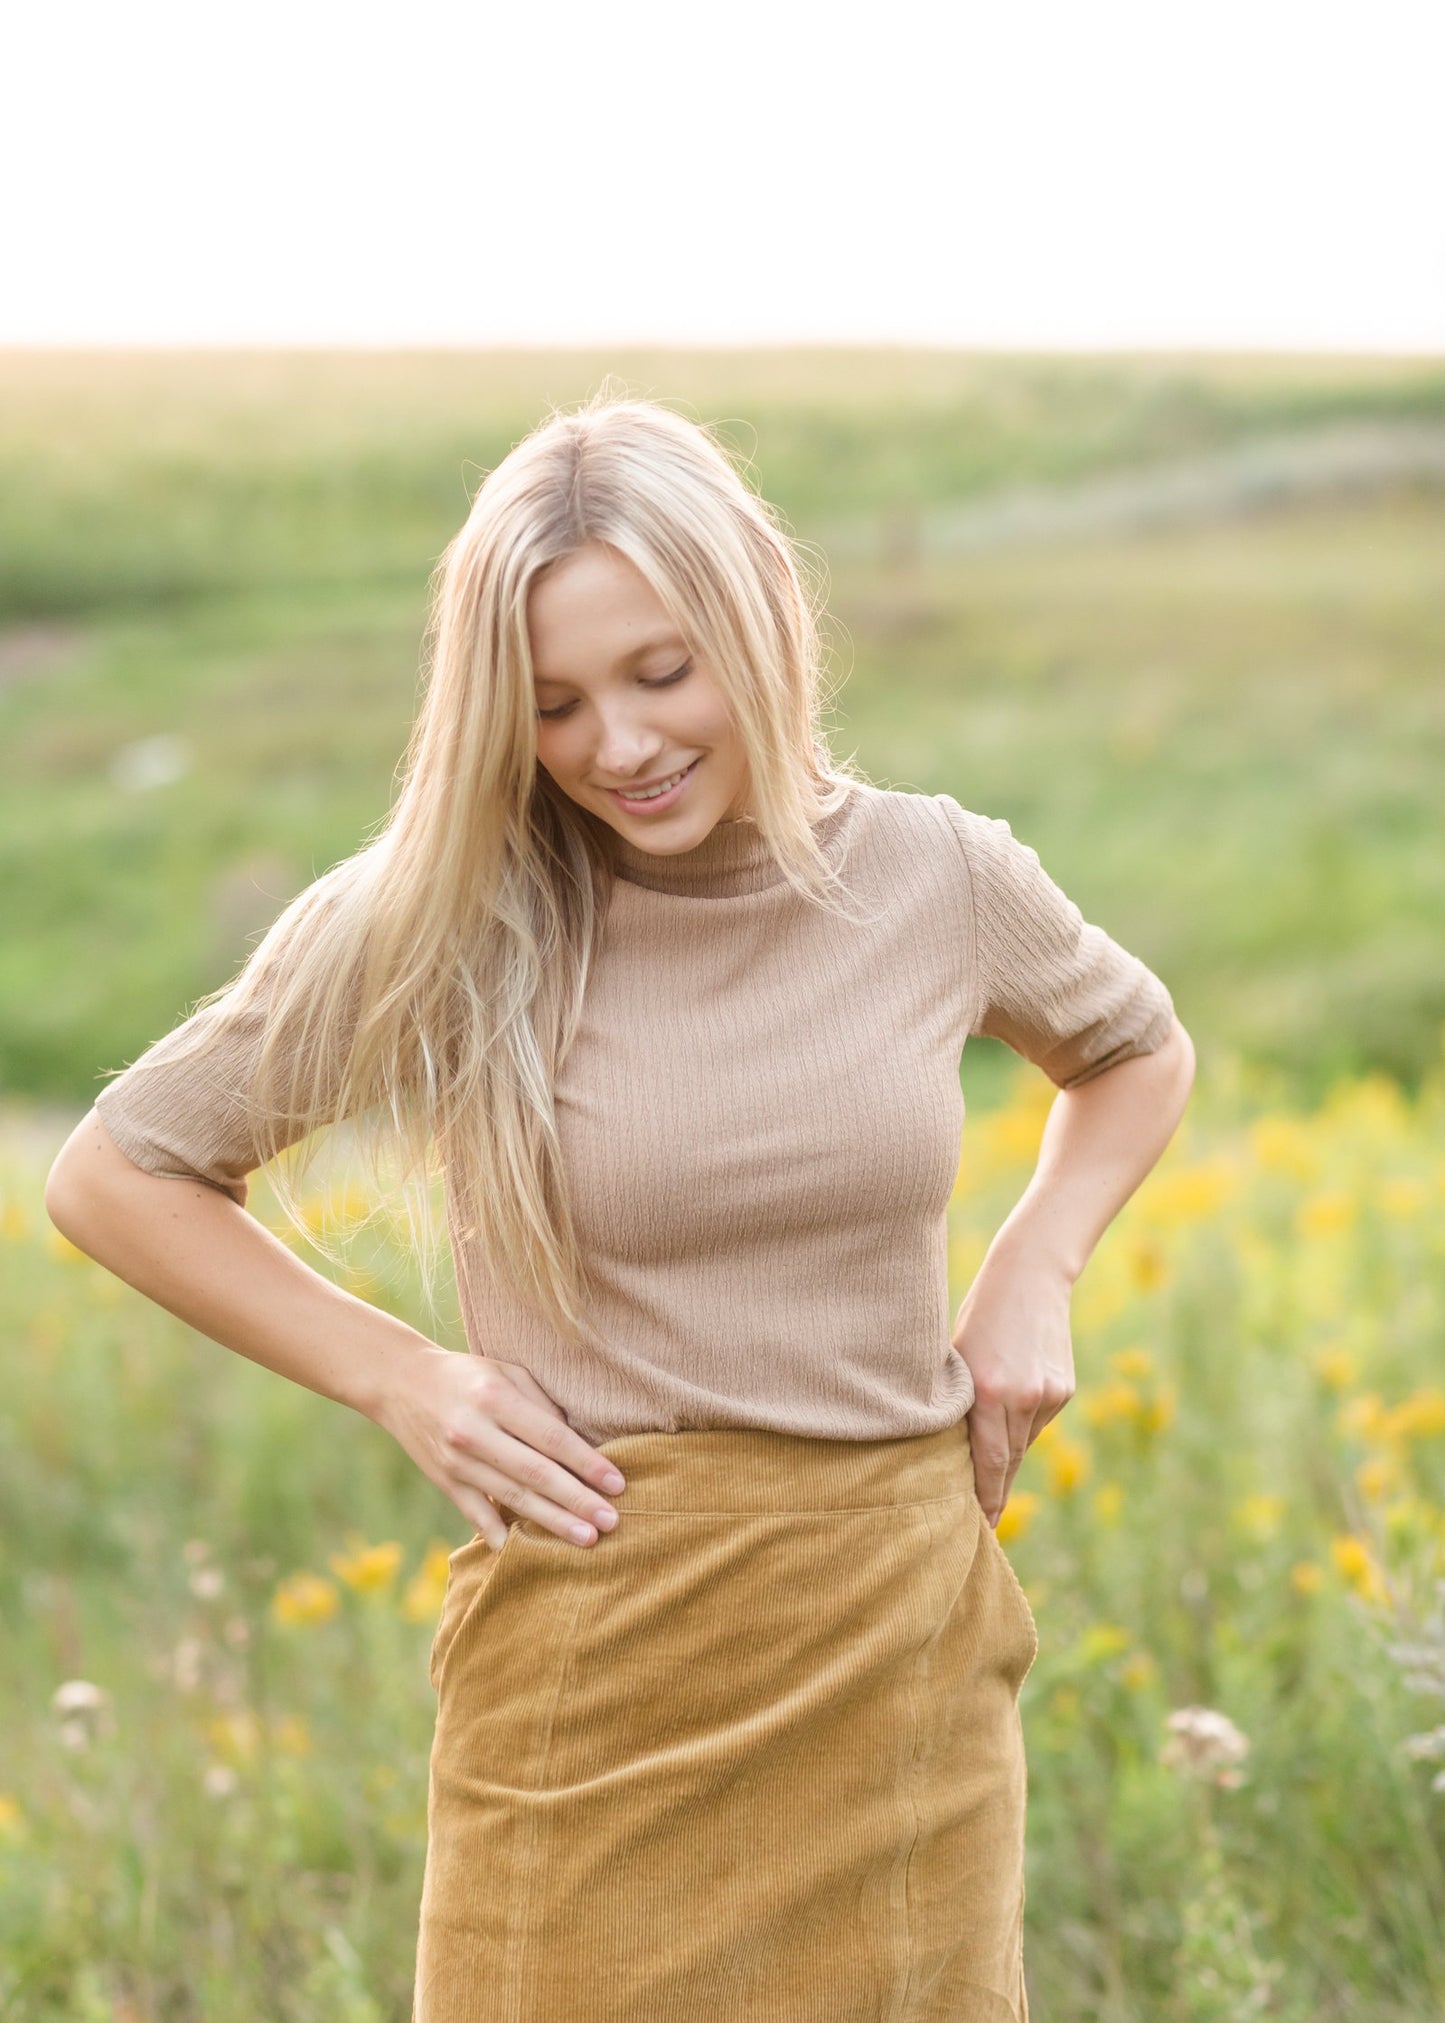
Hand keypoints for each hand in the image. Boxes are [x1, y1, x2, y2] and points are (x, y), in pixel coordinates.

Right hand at [375, 1347, 625, 1549]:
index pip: (551, 1437)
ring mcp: (456, 1460)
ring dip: (552, 1521)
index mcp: (496, 1398)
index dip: (587, 1463)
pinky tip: (521, 1550)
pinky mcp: (443, 1480)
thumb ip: (542, 1405)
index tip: (617, 1484)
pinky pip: (474, 1512)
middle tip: (611, 1522)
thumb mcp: (507, 1372)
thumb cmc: (469, 1375)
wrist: (401, 1383)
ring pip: (511, 1497)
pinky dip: (496, 1532)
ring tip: (586, 1538)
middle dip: (577, 1500)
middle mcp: (475, 1432)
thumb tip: (580, 1444)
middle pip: (536, 1473)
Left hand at [952, 1242, 1075, 1527]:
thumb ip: (960, 1404)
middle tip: (983, 1524)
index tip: (980, 1528)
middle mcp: (1023, 1398)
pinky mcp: (1064, 1389)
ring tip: (987, 1459)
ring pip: (1023, 1440)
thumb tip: (956, 1453)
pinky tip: (1012, 1399)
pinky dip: (1023, 1420)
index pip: (987, 1462)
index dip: (984, 1499)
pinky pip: (1038, 1419)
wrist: (1029, 1275)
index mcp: (989, 1392)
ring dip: (1006, 1451)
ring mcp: (1048, 1394)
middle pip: (1008, 1461)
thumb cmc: (978, 1315)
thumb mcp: (957, 1359)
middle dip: (995, 1492)